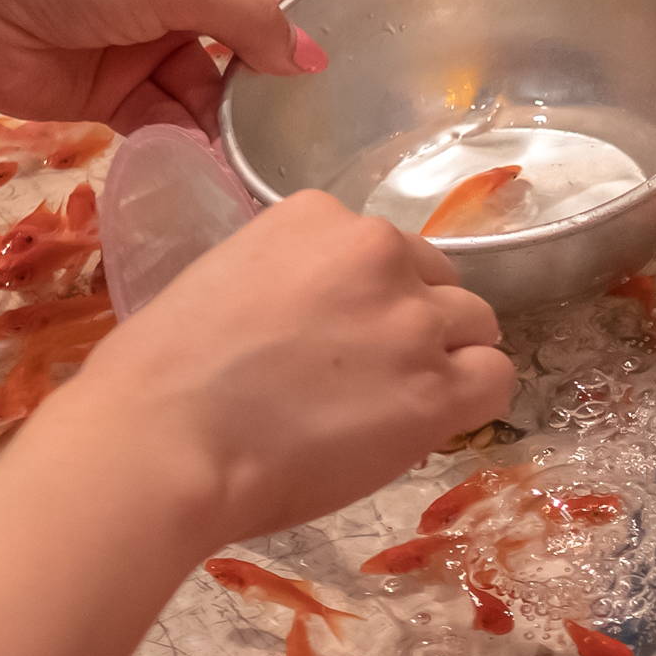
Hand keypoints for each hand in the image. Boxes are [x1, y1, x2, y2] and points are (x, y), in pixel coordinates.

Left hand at [0, 0, 387, 134]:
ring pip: (229, 79)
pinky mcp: (123, 87)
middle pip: (270, 15)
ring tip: (295, 149)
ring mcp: (157, 33)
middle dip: (308, 54)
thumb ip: (254, 18)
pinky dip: (199, 140)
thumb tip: (314, 61)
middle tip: (370, 99)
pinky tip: (230, 167)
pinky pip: (180, 116)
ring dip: (251, 112)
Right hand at [44, 189, 515, 546]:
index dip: (373, 300)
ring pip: (477, 327)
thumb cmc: (160, 378)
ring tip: (399, 406)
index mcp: (317, 217)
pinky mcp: (436, 388)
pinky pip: (496, 380)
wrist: (164, 438)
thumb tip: (318, 323)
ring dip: (450, 362)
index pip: (383, 252)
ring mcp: (413, 320)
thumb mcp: (223, 283)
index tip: (343, 339)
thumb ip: (290, 285)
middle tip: (376, 377)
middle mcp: (377, 252)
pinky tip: (435, 424)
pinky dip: (475, 400)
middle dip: (419, 325)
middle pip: (439, 283)